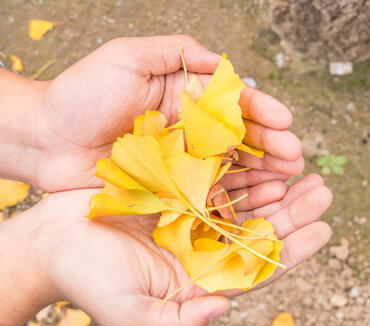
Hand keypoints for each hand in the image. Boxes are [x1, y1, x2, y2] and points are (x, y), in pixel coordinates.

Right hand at [0, 174, 330, 325]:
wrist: (52, 243)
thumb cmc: (88, 281)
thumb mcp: (130, 312)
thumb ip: (178, 321)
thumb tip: (224, 309)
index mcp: (201, 278)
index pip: (257, 266)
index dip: (292, 250)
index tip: (323, 230)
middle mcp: (202, 247)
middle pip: (257, 229)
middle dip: (293, 211)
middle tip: (323, 192)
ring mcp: (190, 216)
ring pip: (243, 200)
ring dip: (273, 186)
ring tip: (303, 169)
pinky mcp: (175, 189)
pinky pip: (216, 177)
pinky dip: (239, 168)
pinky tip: (260, 156)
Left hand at [2, 35, 302, 191]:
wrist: (45, 139)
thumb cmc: (81, 93)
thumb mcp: (125, 57)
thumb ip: (174, 52)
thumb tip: (221, 61)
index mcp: (183, 95)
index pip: (232, 102)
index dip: (261, 110)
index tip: (286, 121)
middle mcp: (189, 128)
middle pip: (240, 137)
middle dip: (271, 146)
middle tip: (296, 157)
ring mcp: (183, 161)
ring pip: (231, 166)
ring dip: (262, 173)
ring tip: (288, 180)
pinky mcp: (172, 188)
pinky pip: (209, 191)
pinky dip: (236, 196)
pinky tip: (258, 200)